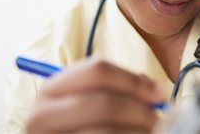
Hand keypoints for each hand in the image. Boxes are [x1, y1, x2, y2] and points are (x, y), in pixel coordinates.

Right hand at [26, 59, 166, 132]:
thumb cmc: (82, 125)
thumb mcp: (92, 101)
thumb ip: (121, 88)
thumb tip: (154, 91)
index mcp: (50, 89)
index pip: (97, 71)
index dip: (133, 80)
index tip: (159, 93)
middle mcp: (40, 116)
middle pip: (104, 104)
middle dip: (140, 111)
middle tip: (158, 120)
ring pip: (105, 132)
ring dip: (138, 131)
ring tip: (149, 133)